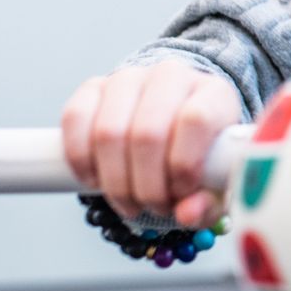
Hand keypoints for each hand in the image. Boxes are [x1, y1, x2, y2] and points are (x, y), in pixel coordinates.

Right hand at [60, 63, 242, 230]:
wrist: (174, 121)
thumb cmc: (201, 154)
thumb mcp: (216, 180)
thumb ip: (208, 202)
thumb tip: (187, 214)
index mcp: (213, 92)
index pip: (194, 120)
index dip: (183, 166)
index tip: (180, 193)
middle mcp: (171, 76)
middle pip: (147, 133)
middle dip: (146, 186)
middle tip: (153, 207)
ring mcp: (129, 78)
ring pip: (108, 132)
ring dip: (115, 182)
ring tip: (130, 202)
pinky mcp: (93, 86)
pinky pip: (74, 118)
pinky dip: (80, 160)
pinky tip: (95, 180)